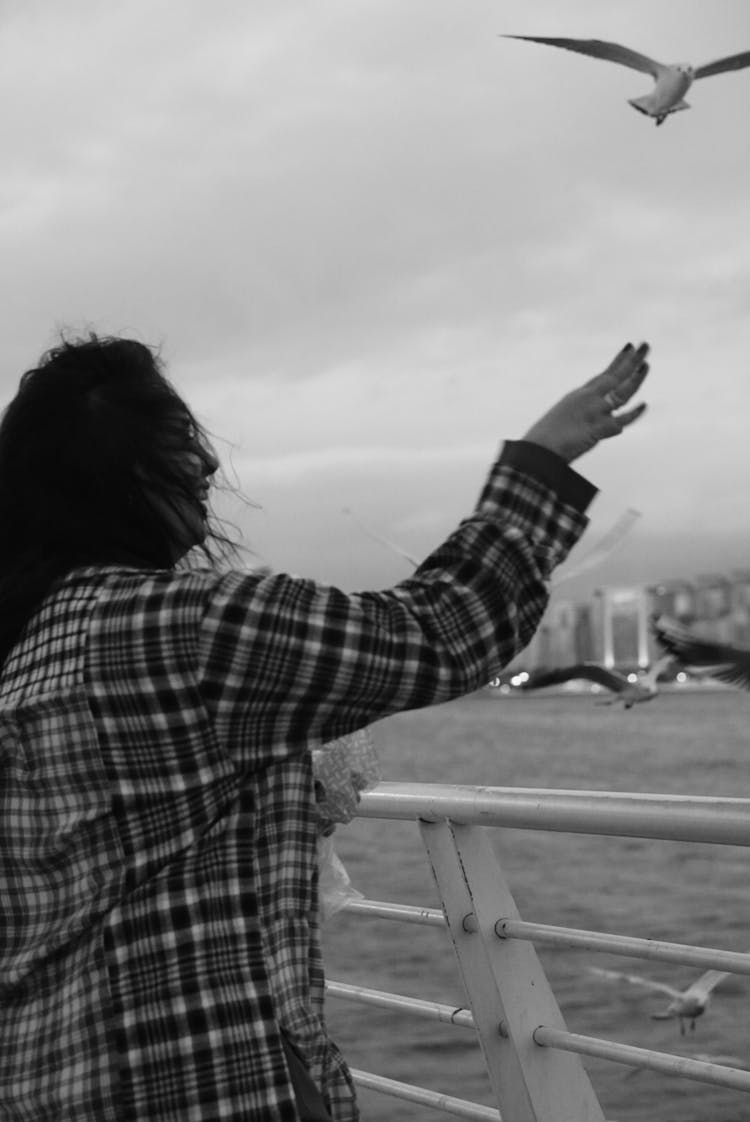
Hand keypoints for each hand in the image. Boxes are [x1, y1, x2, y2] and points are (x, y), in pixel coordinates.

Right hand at [522, 342, 649, 463]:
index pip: (604, 375)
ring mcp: (595, 411)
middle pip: (616, 376)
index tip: (629, 348)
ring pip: (622, 392)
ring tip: (645, 366)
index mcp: (580, 395)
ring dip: (636, 379)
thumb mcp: (564, 418)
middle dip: (632, 361)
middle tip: (644, 346)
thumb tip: (595, 419)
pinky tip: (643, 405)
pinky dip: (633, 414)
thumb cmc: (547, 438)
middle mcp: (589, 398)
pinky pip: (621, 420)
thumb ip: (581, 414)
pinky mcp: (599, 427)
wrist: (539, 448)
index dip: (619, 361)